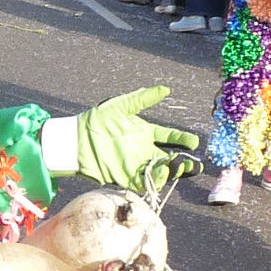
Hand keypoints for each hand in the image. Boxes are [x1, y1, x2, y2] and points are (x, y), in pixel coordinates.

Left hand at [73, 87, 200, 192]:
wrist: (77, 139)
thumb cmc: (97, 120)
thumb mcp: (121, 106)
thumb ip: (143, 98)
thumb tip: (166, 89)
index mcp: (145, 132)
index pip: (169, 136)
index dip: (182, 139)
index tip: (193, 141)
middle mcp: (143, 149)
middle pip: (169, 157)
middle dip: (182, 161)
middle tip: (192, 162)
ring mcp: (136, 164)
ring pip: (160, 171)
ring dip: (170, 171)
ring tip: (176, 166)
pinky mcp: (125, 176)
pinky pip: (144, 181)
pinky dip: (153, 180)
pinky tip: (160, 175)